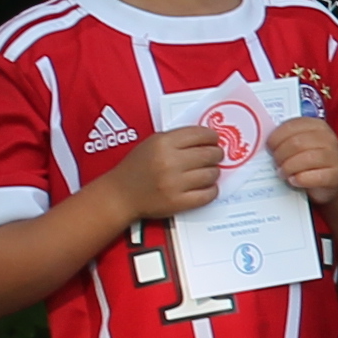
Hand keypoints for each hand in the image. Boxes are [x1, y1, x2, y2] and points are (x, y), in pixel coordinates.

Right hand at [105, 125, 223, 222]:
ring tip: (207, 172)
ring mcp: (174, 184)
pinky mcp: (178, 202)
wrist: (120, 195)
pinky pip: (208, 194)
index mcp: (162, 143)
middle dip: (216, 154)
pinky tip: (206, 187)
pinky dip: (211, 190)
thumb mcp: (151, 143)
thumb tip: (208, 139)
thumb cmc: (137, 167)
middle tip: (215, 156)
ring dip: (213, 172)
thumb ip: (177, 139)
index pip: (200, 134)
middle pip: (209, 154)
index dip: (212, 137)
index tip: (214, 140)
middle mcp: (169, 162)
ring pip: (212, 174)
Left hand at [265, 113, 337, 205]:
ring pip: (304, 159)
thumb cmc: (309, 162)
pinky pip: (310, 177)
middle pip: (296, 143)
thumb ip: (287, 140)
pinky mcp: (335, 176)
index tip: (269, 148)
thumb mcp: (300, 146)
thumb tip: (263, 143)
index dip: (275, 138)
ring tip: (283, 173)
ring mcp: (334, 157)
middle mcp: (328, 138)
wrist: (330, 183)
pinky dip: (298, 180)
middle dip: (280, 155)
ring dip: (287, 168)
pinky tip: (294, 181)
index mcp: (317, 126)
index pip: (291, 126)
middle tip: (276, 164)